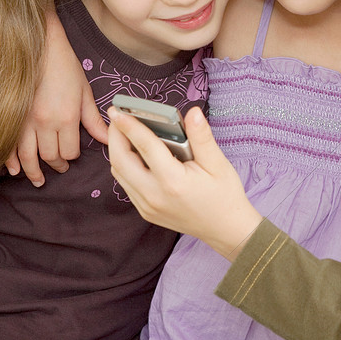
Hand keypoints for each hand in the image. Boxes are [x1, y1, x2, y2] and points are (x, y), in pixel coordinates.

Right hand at [5, 13, 108, 185]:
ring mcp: (23, 121)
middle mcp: (44, 123)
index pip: (70, 151)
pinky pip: (8, 146)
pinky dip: (10, 161)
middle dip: (57, 165)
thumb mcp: (84, 92)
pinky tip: (15, 171)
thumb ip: (93, 120)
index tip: (73, 155)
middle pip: (50, 156)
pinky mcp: (8, 117)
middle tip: (60, 169)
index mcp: (66, 117)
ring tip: (38, 180)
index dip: (73, 156)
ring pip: (27, 156)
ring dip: (33, 171)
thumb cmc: (64, 67)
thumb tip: (108, 139)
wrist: (37, 47)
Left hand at [109, 106, 262, 259]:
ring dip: (117, 151)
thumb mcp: (218, 164)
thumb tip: (193, 112)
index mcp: (173, 182)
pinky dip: (125, 166)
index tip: (119, 109)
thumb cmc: (224, 195)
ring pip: (119, 174)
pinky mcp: (145, 211)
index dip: (130, 125)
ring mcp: (147, 206)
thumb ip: (202, 137)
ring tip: (123, 132)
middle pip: (121, 161)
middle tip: (118, 117)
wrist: (225, 229)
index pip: (145, 147)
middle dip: (115, 136)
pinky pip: (126, 185)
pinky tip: (134, 153)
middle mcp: (155, 196)